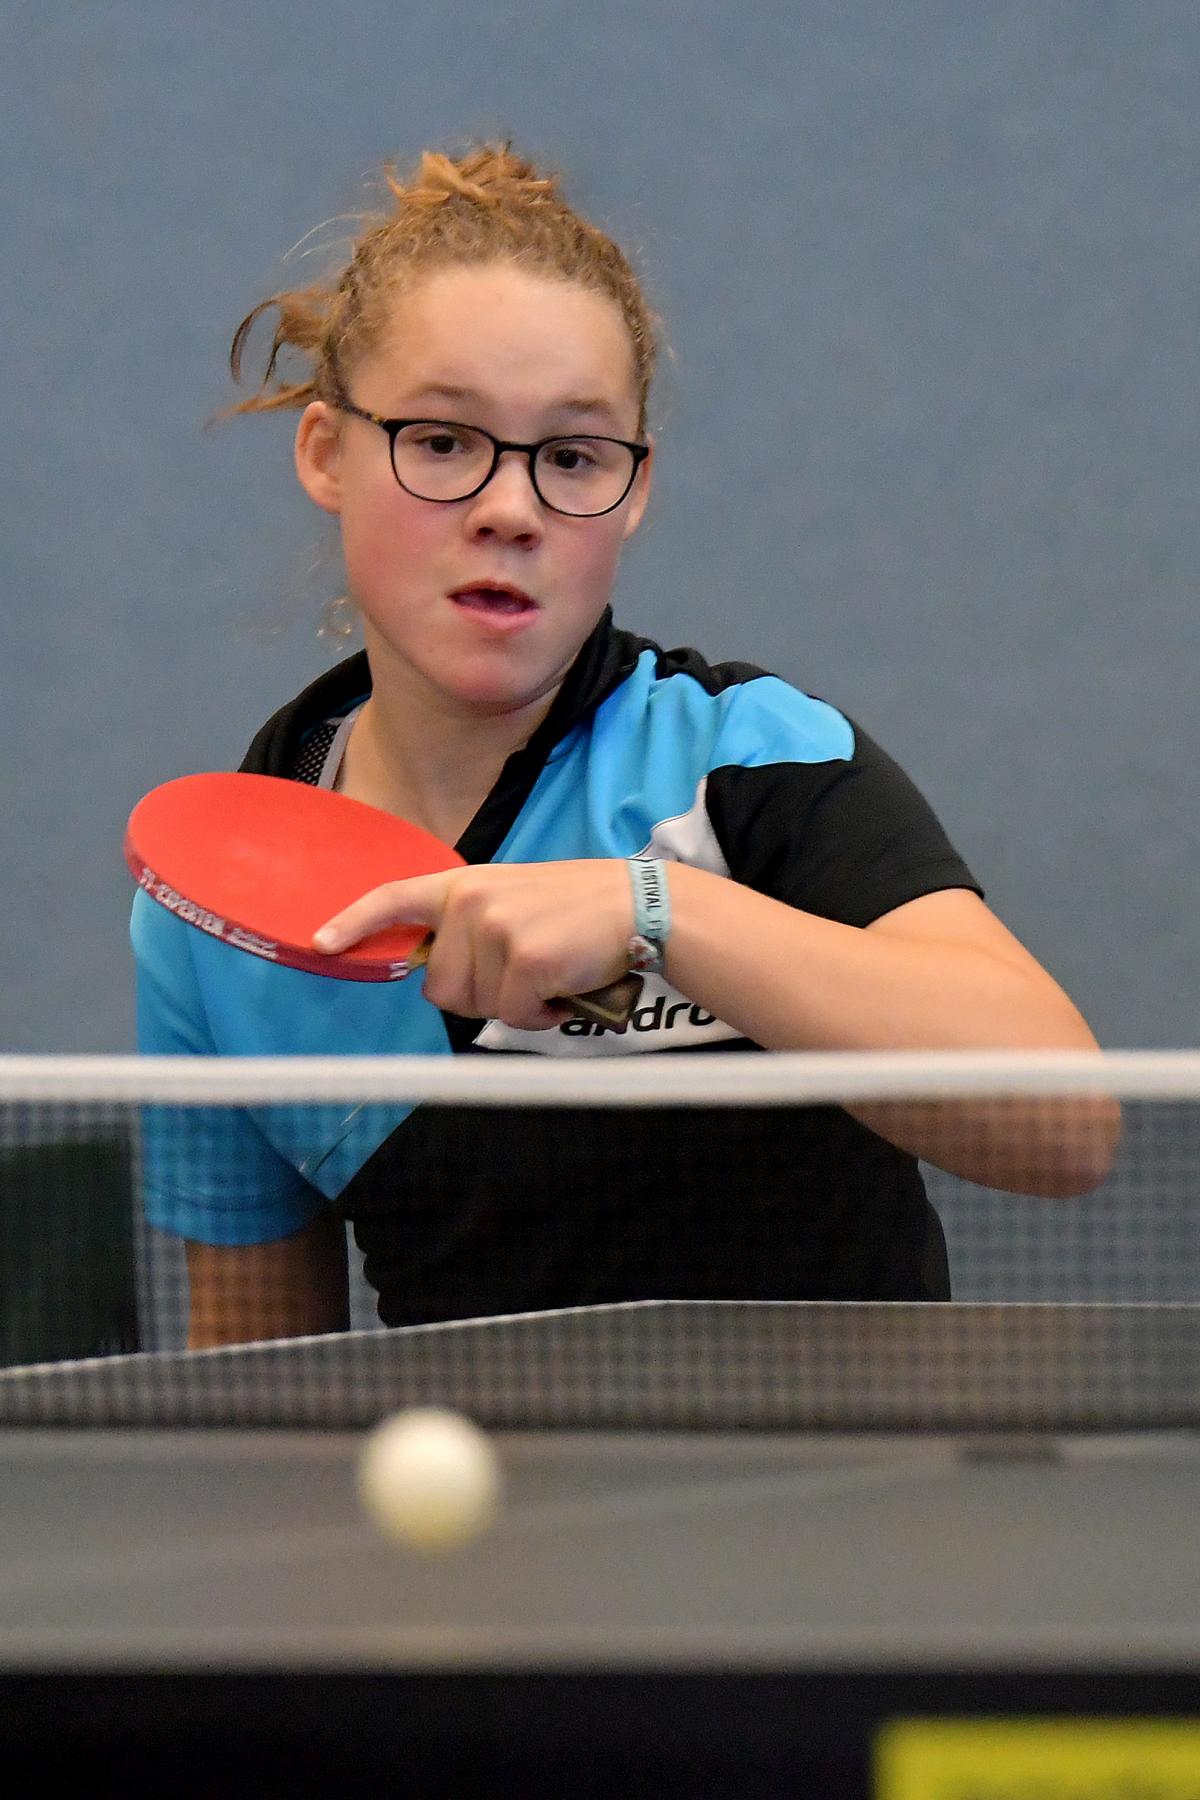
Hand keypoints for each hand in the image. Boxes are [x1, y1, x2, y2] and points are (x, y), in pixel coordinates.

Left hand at [313, 859, 636, 1028]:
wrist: (641, 905)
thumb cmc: (580, 912)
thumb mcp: (514, 900)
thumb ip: (471, 926)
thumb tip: (437, 976)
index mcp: (465, 883)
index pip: (394, 898)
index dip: (354, 922)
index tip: (321, 942)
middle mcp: (471, 902)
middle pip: (439, 988)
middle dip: (479, 995)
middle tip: (524, 971)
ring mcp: (495, 928)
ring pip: (476, 1006)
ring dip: (515, 1006)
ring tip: (550, 973)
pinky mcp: (524, 958)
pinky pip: (514, 1015)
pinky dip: (541, 1015)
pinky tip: (565, 987)